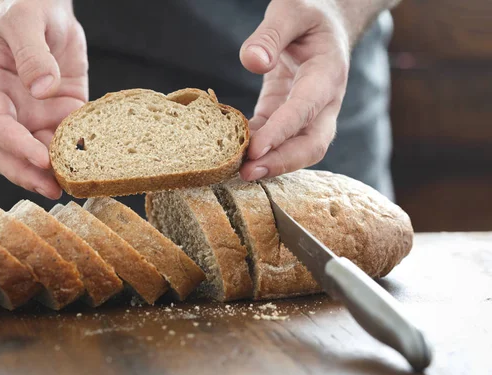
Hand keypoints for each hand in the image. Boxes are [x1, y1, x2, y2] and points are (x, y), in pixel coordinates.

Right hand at [0, 0, 87, 198]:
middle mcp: (12, 108)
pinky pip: (67, 140)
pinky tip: (93, 165)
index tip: (41, 159)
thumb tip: (42, 88)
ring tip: (75, 186)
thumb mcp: (26, 22)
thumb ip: (31, 53)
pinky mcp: (63, 114)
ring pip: (38, 154)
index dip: (17, 146)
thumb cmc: (29, 9)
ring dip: (53, 173)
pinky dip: (76, 155)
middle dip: (28, 174)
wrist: (50, 9)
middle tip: (53, 189)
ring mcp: (36, 115)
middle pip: (10, 153)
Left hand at [238, 0, 350, 180]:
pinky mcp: (286, 116)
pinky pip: (274, 139)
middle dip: (281, 162)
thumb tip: (253, 62)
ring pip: (295, 149)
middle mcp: (323, 101)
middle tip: (247, 173)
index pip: (305, 110)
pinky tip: (232, 152)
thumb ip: (271, 34)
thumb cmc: (308, 13)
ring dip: (268, 163)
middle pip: (311, 144)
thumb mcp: (291, 11)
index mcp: (327, 74)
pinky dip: (255, 148)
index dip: (281, 133)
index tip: (256, 150)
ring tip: (236, 172)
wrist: (323, 23)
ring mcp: (307, 113)